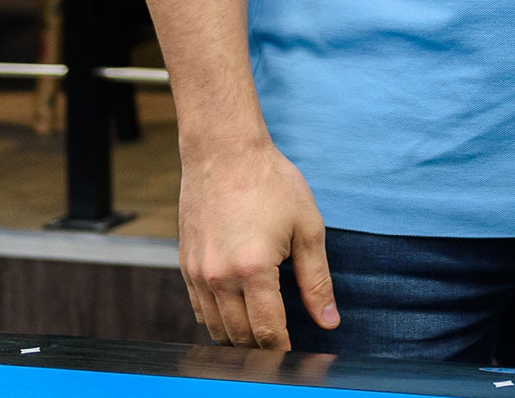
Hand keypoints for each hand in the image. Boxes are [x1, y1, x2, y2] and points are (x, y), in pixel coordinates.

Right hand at [177, 136, 337, 349]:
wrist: (223, 153)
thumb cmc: (271, 183)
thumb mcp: (307, 228)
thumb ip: (316, 280)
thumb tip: (329, 321)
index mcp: (253, 269)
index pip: (268, 331)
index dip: (284, 352)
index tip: (297, 361)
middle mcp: (219, 277)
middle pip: (240, 337)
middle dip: (263, 352)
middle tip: (283, 355)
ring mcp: (197, 274)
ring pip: (216, 330)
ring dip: (239, 341)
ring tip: (262, 343)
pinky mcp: (185, 267)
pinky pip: (200, 311)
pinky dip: (218, 323)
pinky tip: (237, 318)